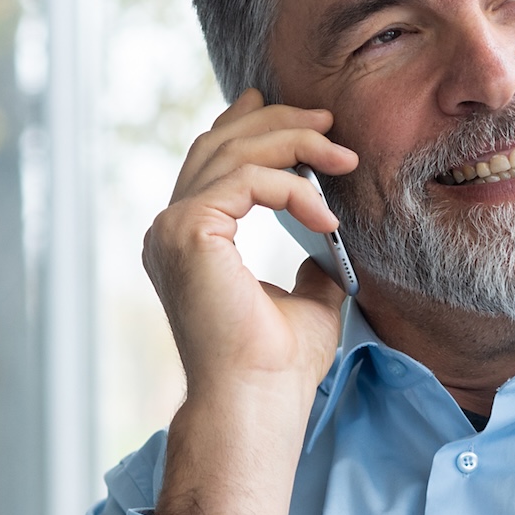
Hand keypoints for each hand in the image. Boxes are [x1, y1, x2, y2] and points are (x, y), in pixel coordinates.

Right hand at [145, 89, 359, 514]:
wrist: (257, 402)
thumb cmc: (278, 366)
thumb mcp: (307, 301)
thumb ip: (310, 264)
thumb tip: (329, 247)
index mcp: (187, 243)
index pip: (211, 163)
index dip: (249, 126)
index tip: (300, 113)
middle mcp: (170, 231)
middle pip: (220, 146)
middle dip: (280, 124)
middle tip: (331, 122)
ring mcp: (172, 229)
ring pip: (234, 153)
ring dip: (295, 144)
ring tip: (344, 157)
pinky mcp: (189, 232)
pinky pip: (247, 180)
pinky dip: (294, 188)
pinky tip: (327, 216)